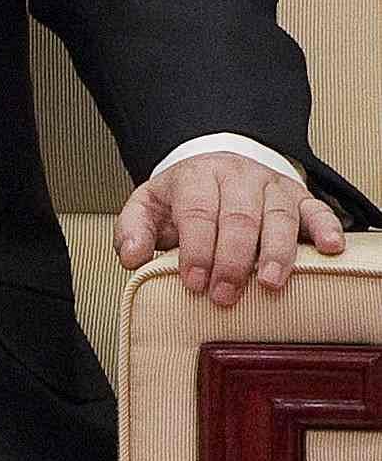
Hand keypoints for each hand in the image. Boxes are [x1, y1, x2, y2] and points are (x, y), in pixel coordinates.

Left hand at [117, 149, 344, 304]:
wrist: (214, 165)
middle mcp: (237, 177)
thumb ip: (132, 230)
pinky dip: (326, 228)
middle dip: (232, 260)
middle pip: (239, 217)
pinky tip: (330, 248)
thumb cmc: (182, 196)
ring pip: (279, 215)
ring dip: (276, 251)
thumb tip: (131, 257)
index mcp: (197, 177)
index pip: (198, 213)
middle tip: (225, 295)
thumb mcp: (147, 206)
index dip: (197, 249)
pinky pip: (317, 209)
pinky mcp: (298, 196)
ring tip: (271, 282)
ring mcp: (271, 186)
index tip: (194, 283)